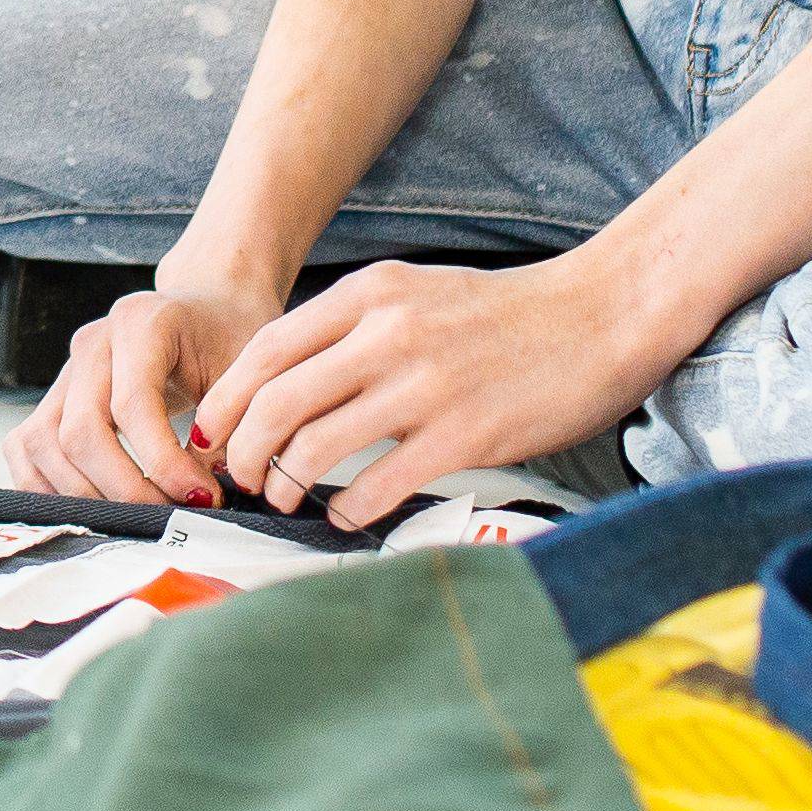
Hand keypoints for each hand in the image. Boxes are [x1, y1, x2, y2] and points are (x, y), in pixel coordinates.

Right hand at [0, 265, 276, 504]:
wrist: (206, 309)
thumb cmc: (226, 340)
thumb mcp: (242, 371)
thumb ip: (225, 426)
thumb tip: (199, 496)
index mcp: (141, 323)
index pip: (132, 404)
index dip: (163, 462)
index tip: (201, 496)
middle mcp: (92, 343)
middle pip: (80, 430)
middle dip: (125, 489)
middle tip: (171, 514)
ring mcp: (65, 369)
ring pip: (44, 443)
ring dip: (87, 494)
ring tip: (139, 514)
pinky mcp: (52, 396)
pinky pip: (24, 446)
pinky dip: (45, 485)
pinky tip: (89, 504)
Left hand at [201, 253, 681, 529]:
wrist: (602, 315)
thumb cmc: (508, 314)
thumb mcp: (417, 293)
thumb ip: (357, 327)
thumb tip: (294, 381)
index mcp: (370, 294)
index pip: (266, 349)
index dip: (227, 398)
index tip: (209, 430)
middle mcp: (387, 333)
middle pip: (276, 400)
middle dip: (241, 449)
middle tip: (235, 478)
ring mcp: (424, 385)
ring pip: (315, 444)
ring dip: (284, 482)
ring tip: (281, 499)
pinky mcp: (464, 435)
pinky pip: (380, 483)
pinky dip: (348, 509)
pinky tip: (344, 517)